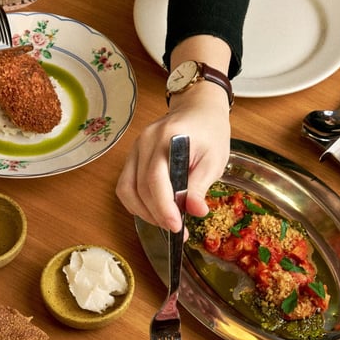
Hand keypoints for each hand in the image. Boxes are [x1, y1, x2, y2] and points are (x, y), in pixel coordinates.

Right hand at [116, 84, 231, 232]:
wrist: (198, 108)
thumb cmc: (209, 131)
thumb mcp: (214, 159)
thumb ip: (200, 186)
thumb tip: (195, 211)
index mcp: (168, 138)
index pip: (156, 179)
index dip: (163, 207)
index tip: (176, 227)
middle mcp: (145, 142)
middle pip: (140, 188)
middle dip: (157, 215)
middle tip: (177, 230)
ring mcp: (135, 148)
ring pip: (127, 189)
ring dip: (144, 212)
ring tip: (166, 222)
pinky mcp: (132, 156)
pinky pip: (125, 185)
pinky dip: (136, 203)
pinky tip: (153, 210)